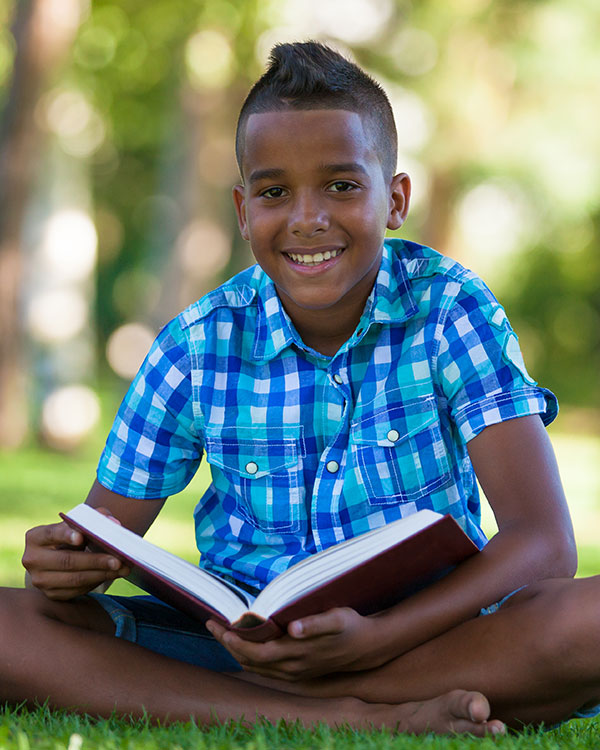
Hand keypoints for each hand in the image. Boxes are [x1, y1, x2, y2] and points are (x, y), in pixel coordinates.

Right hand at [22, 507, 128, 599]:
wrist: (58, 557)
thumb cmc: (72, 535)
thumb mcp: (79, 522)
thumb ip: (95, 517)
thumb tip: (113, 524)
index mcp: (36, 537)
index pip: (52, 534)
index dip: (66, 535)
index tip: (82, 537)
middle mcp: (33, 560)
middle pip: (66, 560)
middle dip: (95, 561)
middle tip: (118, 560)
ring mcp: (40, 580)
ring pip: (74, 579)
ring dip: (101, 574)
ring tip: (122, 569)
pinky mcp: (51, 594)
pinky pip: (77, 591)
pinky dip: (97, 582)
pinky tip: (113, 575)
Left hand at [207, 607, 386, 680]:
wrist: (367, 647)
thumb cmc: (350, 626)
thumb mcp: (336, 619)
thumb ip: (313, 624)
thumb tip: (291, 628)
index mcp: (296, 654)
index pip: (254, 652)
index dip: (234, 641)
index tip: (218, 624)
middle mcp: (291, 668)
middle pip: (249, 661)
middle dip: (227, 644)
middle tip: (210, 623)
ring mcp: (294, 672)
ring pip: (255, 666)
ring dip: (236, 651)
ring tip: (222, 631)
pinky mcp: (297, 672)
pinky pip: (265, 669)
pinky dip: (249, 657)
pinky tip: (245, 644)